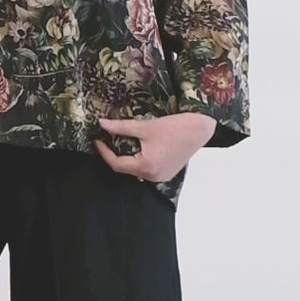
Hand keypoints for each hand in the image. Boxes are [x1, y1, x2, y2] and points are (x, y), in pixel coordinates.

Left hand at [94, 112, 215, 182]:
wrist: (201, 128)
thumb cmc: (176, 127)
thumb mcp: (145, 126)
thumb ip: (121, 127)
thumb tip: (102, 124)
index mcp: (146, 166)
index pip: (117, 164)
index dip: (104, 152)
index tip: (98, 140)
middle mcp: (153, 176)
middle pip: (126, 168)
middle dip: (115, 154)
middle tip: (108, 140)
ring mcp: (162, 177)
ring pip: (136, 170)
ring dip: (128, 157)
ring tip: (122, 142)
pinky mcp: (168, 173)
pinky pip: (147, 170)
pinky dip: (140, 160)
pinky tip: (139, 148)